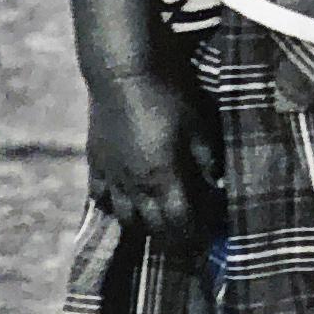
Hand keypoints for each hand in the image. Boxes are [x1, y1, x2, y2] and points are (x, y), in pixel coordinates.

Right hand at [87, 70, 219, 257]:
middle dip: (172, 239)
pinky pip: (101, 198)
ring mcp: (112, 176)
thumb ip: (207, 160)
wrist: (122, 71)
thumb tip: (217, 185)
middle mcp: (136, 186)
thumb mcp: (199, 125)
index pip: (180, 223)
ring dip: (144, 226)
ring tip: (157, 223)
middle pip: (153, 228)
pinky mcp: (96, 163)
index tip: (208, 242)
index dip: (195, 237)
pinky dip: (115, 206)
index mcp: (164, 177)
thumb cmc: (168, 94)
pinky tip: (126, 201)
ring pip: (126, 218)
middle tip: (187, 240)